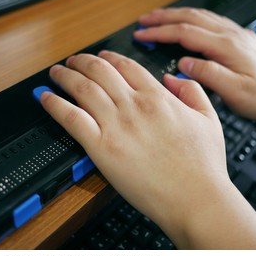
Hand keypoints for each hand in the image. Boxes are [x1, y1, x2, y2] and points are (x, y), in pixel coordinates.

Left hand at [41, 50, 232, 246]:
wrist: (195, 198)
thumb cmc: (203, 166)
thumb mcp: (209, 119)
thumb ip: (193, 92)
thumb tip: (175, 78)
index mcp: (158, 97)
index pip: (125, 66)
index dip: (108, 58)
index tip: (100, 57)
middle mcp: (134, 106)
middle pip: (99, 71)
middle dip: (82, 61)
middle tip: (73, 62)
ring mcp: (116, 125)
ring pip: (82, 89)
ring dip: (64, 76)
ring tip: (56, 73)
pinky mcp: (101, 147)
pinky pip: (71, 118)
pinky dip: (54, 105)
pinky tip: (45, 98)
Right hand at [134, 7, 255, 119]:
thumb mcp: (235, 91)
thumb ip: (208, 74)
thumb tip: (183, 62)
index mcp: (226, 46)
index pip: (185, 32)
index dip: (160, 32)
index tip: (142, 35)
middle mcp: (229, 35)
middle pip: (190, 18)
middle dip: (162, 18)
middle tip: (143, 22)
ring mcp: (233, 33)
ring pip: (198, 16)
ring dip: (174, 15)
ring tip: (156, 19)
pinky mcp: (235, 37)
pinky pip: (207, 20)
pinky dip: (188, 18)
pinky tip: (182, 22)